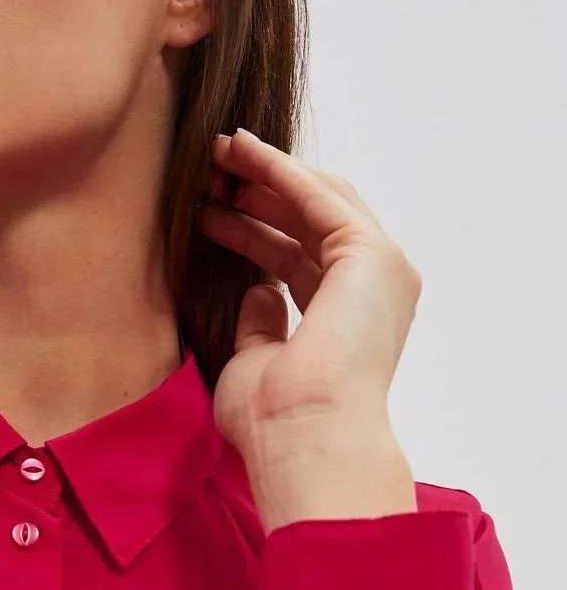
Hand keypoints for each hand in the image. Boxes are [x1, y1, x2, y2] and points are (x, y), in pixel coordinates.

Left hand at [196, 130, 422, 461]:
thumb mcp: (257, 362)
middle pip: (313, 223)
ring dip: (269, 171)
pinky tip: (242, 151)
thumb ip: (262, 325)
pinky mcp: (370, 254)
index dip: (255, 232)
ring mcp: (379, 271)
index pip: (300, 261)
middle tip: (211, 172)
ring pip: (319, 200)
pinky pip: (319, 196)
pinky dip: (280, 169)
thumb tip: (259, 290)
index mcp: (348, 324)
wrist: (304, 437)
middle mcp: (373, 293)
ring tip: (218, 153)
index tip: (211, 212)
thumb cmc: (275, 422)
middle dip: (262, 194)